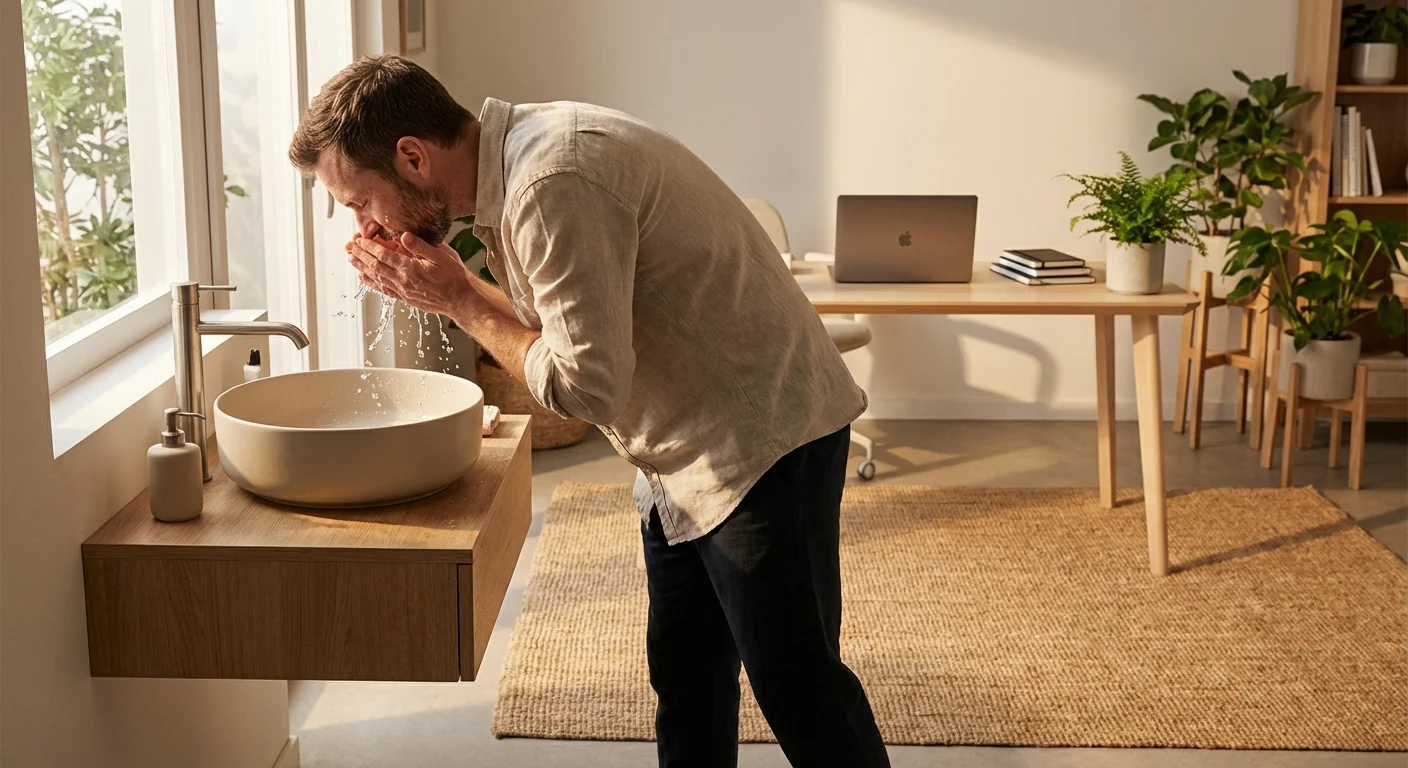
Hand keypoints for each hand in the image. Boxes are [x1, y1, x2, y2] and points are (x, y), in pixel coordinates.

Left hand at [347, 233, 491, 321]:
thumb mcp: (441, 256)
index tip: (359, 239)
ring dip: (362, 267)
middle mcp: (403, 282)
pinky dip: (371, 283)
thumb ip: (420, 246)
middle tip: (349, 246)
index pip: (384, 255)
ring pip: (376, 278)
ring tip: (351, 259)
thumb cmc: (454, 278)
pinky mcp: (405, 298)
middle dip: (361, 254)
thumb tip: (403, 236)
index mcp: (410, 269)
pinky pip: (384, 290)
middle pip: (376, 266)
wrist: (461, 301)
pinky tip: (364, 278)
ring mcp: (403, 291)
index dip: (369, 246)